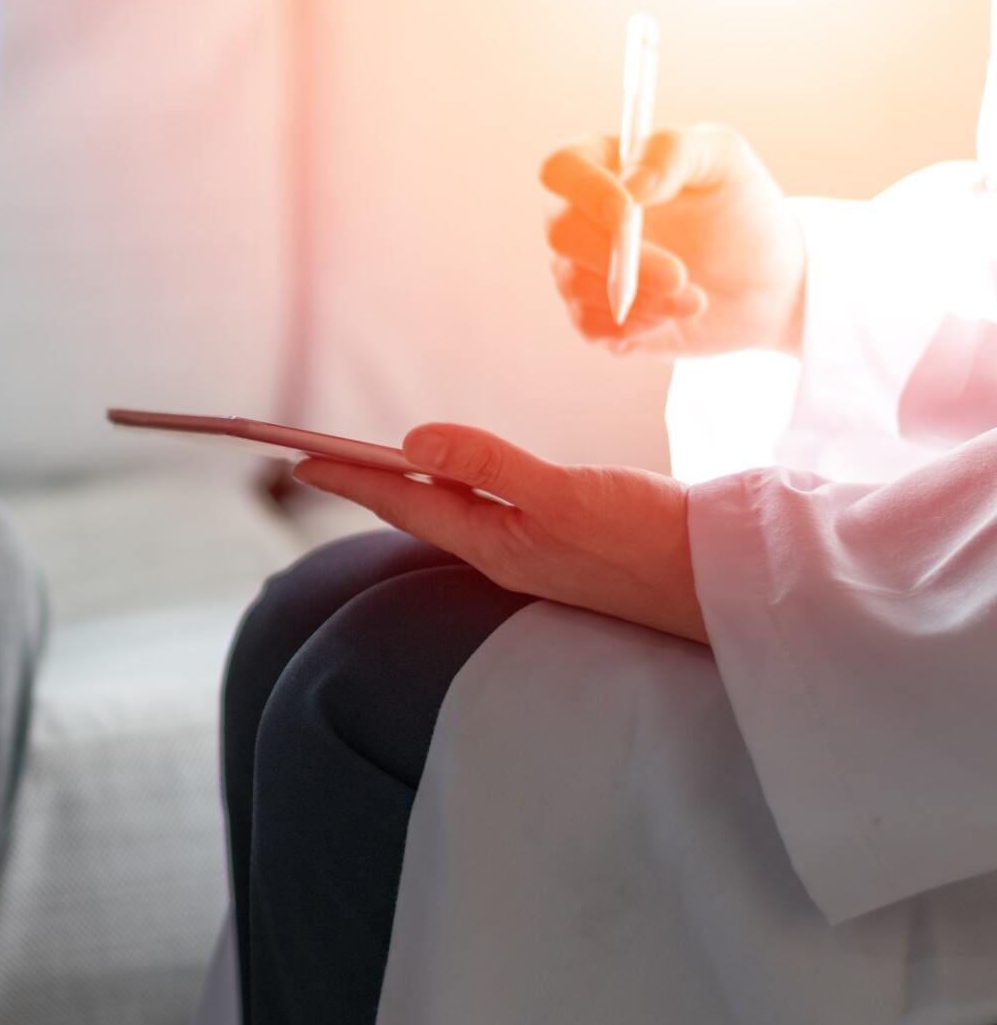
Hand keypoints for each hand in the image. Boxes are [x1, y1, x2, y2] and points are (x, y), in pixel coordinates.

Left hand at [293, 424, 706, 643]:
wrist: (728, 586)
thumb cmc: (653, 541)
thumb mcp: (567, 494)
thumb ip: (491, 467)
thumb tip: (415, 439)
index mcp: (495, 545)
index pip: (405, 502)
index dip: (350, 477)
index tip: (296, 459)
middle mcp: (506, 553)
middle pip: (419, 511)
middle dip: (366, 484)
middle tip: (316, 460)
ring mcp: (538, 553)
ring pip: (454, 516)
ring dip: (409, 489)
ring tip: (373, 469)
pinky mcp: (568, 546)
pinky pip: (491, 517)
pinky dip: (462, 493)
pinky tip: (465, 486)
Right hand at [540, 125, 804, 356]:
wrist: (768, 281)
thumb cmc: (742, 211)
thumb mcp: (725, 160)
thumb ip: (673, 152)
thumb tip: (631, 183)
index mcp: (604, 168)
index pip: (561, 169)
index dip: (583, 190)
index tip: (626, 212)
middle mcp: (584, 218)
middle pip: (561, 233)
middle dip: (618, 258)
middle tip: (679, 274)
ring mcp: (584, 269)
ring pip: (576, 284)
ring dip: (640, 296)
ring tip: (696, 298)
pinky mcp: (595, 315)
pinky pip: (590, 325)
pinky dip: (636, 325)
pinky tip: (676, 314)